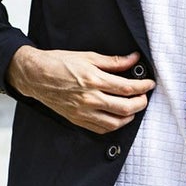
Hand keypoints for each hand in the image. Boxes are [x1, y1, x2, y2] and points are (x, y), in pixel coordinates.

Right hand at [7, 46, 153, 133]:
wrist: (36, 76)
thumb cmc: (59, 63)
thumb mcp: (88, 57)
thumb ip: (113, 61)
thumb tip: (133, 59)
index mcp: (94, 80)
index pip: (127, 88)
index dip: (143, 87)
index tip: (149, 84)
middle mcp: (90, 98)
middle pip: (125, 108)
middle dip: (140, 103)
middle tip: (144, 97)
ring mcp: (83, 112)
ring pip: (115, 123)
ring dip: (129, 117)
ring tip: (133, 108)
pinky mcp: (77, 119)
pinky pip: (101, 129)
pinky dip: (113, 126)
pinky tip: (117, 118)